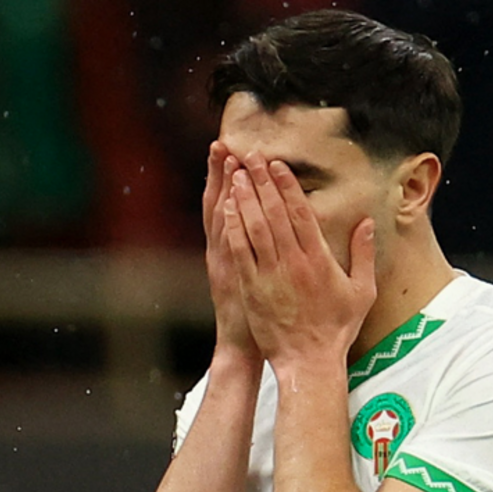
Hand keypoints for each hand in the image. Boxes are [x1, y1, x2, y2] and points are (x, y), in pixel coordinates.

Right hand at [202, 141, 259, 360]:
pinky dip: (228, 223)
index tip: (231, 150)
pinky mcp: (233, 277)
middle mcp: (224, 251)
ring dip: (223, 189)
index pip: (231, 205)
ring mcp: (227, 263)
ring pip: (222, 219)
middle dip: (223, 174)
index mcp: (232, 250)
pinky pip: (230, 246)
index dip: (228, 178)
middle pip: (223, 204)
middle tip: (224, 143)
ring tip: (226, 159)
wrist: (245, 347)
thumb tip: (270, 227)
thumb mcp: (253, 279)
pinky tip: (229, 200)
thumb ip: (259, 251)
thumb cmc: (257, 315)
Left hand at [224, 152, 376, 368]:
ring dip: (245, 198)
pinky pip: (241, 252)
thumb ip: (363, 254)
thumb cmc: (336, 329)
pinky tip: (228, 209)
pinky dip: (233, 228)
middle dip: (262, 182)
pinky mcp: (253, 288)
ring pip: (254, 228)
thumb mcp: (361, 291)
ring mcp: (270, 275)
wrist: (308, 362)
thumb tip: (365, 223)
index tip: (278, 165)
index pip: (301, 214)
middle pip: (274, 213)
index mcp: (319, 260)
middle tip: (252, 156)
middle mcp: (293, 263)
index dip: (287, 186)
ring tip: (238, 174)